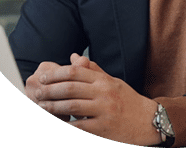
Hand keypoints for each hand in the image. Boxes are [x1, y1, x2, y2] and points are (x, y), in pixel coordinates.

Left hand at [28, 54, 161, 145]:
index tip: (44, 77)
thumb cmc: (127, 100)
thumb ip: (93, 70)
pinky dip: (64, 127)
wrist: (147, 120)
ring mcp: (104, 111)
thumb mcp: (113, 81)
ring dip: (53, 108)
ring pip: (72, 107)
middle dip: (50, 90)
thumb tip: (74, 57)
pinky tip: (54, 125)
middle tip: (38, 92)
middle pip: (71, 88)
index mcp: (104, 80)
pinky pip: (79, 128)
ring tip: (41, 108)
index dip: (57, 74)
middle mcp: (104, 93)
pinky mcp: (103, 129)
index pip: (76, 72)